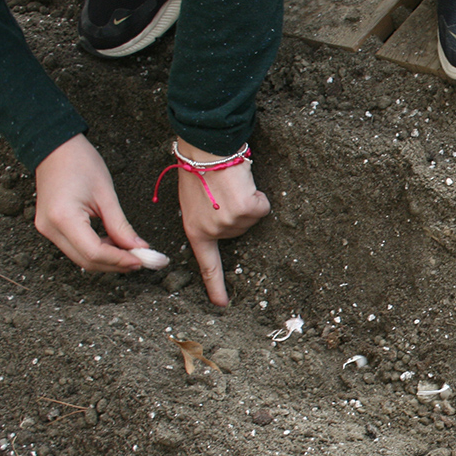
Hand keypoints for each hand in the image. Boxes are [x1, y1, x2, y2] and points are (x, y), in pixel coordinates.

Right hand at [34, 134, 149, 271]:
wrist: (54, 147)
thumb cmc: (80, 162)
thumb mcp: (106, 194)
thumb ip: (121, 226)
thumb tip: (139, 248)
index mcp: (63, 218)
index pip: (94, 252)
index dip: (120, 260)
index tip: (143, 260)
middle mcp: (50, 228)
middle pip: (87, 260)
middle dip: (116, 264)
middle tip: (143, 259)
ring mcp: (47, 229)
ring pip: (81, 258)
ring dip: (107, 259)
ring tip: (132, 251)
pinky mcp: (50, 228)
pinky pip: (75, 247)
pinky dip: (96, 250)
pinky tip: (114, 243)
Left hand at [175, 139, 269, 306]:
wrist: (205, 150)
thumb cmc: (199, 171)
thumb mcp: (193, 201)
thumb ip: (206, 219)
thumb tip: (225, 223)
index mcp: (196, 230)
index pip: (207, 265)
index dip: (215, 286)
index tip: (222, 304)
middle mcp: (212, 231)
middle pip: (239, 231)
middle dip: (237, 213)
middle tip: (223, 193)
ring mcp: (229, 222)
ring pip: (252, 218)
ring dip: (247, 201)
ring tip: (230, 186)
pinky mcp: (245, 210)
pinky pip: (262, 207)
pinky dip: (258, 195)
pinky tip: (242, 184)